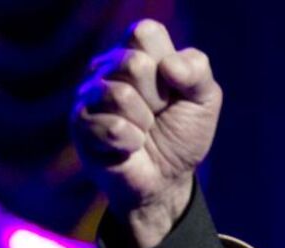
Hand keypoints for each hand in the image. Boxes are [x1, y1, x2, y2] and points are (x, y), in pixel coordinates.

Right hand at [70, 19, 221, 247]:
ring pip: (120, 95)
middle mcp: (106, 66)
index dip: (170, 66)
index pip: (145, 32)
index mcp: (136, 51)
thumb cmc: (182, 133)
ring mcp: (88, 94)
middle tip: (158, 113)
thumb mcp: (204, 100)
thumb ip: (197, 71)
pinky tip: (130, 146)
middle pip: (134, 64)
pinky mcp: (80, 125)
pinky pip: (113, 127)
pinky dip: (132, 142)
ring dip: (144, 121)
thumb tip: (168, 65)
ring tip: (144, 130)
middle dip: (158, 97)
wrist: (168, 178)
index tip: (174, 88)